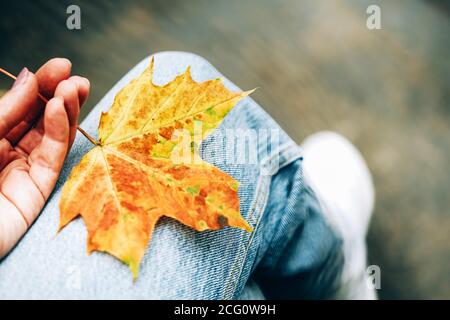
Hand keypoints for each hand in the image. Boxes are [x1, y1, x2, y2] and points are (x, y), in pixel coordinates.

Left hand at [0, 58, 89, 257]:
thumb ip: (5, 111)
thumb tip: (31, 79)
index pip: (21, 108)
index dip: (40, 85)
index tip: (61, 66)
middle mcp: (9, 152)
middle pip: (41, 119)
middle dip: (60, 96)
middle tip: (76, 78)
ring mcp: (25, 171)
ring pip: (53, 136)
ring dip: (66, 110)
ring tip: (77, 88)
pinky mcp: (39, 190)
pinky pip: (53, 156)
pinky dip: (61, 131)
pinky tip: (62, 109)